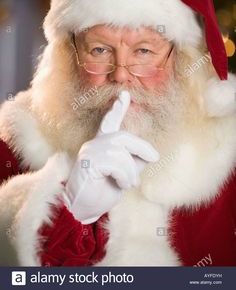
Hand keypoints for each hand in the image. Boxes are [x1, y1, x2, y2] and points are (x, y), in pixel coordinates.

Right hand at [62, 90, 159, 223]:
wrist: (86, 207)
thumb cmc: (105, 189)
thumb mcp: (126, 173)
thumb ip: (136, 160)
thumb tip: (151, 154)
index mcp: (102, 144)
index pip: (109, 122)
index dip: (118, 109)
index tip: (125, 94)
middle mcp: (94, 144)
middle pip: (122, 137)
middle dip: (141, 147)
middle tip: (154, 158)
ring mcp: (89, 152)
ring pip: (120, 153)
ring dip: (131, 170)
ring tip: (129, 183)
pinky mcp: (88, 163)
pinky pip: (114, 163)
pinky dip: (124, 176)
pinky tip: (122, 185)